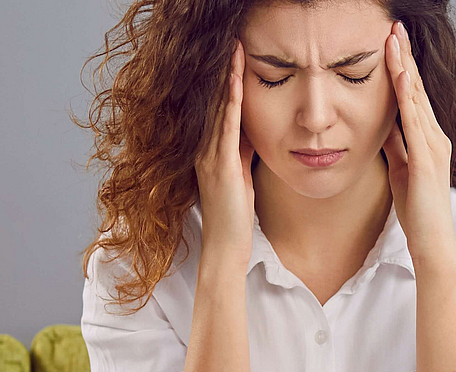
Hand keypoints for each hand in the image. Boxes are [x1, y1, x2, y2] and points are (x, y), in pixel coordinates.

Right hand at [196, 40, 256, 254]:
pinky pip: (227, 127)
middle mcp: (204, 149)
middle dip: (223, 72)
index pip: (216, 108)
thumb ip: (242, 149)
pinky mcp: (221, 166)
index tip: (233, 55)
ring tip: (233, 51)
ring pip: (219, 108)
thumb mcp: (240, 173)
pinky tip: (237, 82)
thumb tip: (251, 128)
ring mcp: (209, 156)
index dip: (224, 81)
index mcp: (208, 150)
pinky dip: (232, 102)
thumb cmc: (235, 213)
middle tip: (231, 42)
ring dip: (227, 79)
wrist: (226, 246)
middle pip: (214, 101)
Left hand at [381, 21, 453, 243]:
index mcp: (429, 138)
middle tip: (395, 28)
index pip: (414, 95)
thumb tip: (383, 121)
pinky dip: (407, 96)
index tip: (392, 42)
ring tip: (395, 40)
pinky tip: (400, 76)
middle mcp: (436, 136)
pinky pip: (414, 121)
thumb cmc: (417, 208)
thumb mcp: (402, 167)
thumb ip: (396, 143)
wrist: (432, 239)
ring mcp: (433, 145)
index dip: (403, 67)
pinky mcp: (426, 158)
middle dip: (405, 57)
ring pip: (416, 98)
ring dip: (405, 67)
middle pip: (417, 88)